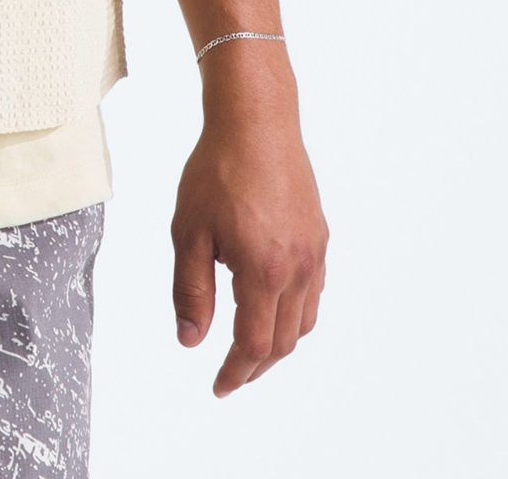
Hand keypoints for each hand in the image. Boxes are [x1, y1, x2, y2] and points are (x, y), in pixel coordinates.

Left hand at [170, 99, 328, 396]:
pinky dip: (295, 313)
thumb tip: (190, 341)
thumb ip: (190, 290)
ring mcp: (314, 252)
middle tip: (231, 376)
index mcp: (264, 271)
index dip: (236, 372)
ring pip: (305, 320)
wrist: (256, 122)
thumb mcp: (188, 231)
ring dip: (279, 344)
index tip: (218, 386)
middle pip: (284, 341)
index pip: (254, 345)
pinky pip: (314, 291)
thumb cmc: (217, 170)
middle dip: (256, 366)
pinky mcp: (319, 235)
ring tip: (250, 349)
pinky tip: (272, 306)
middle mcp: (298, 268)